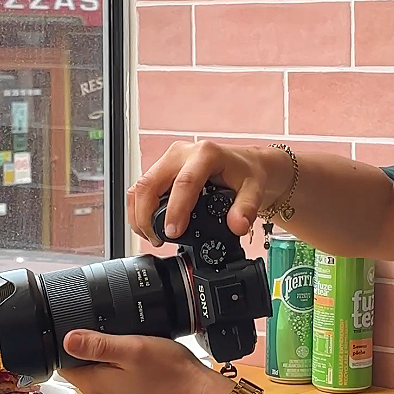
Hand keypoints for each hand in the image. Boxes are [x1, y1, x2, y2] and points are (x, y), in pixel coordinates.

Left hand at [58, 330, 233, 393]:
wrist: (199, 393)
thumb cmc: (170, 372)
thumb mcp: (132, 349)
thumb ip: (97, 345)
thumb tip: (66, 340)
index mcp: (95, 386)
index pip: (65, 364)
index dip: (69, 343)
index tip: (85, 327)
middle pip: (80, 368)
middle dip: (90, 349)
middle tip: (112, 331)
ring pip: (99, 372)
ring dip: (107, 357)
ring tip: (127, 343)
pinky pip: (115, 379)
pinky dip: (121, 366)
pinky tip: (137, 358)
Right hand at [128, 140, 292, 245]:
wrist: (244, 165)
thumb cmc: (246, 174)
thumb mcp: (254, 190)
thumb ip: (246, 209)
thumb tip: (236, 226)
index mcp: (205, 154)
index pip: (183, 183)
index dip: (175, 210)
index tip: (172, 233)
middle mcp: (182, 153)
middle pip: (150, 183)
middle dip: (147, 215)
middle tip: (157, 240)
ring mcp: (168, 159)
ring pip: (141, 185)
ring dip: (139, 214)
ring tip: (152, 237)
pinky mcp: (161, 169)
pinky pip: (142, 187)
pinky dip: (139, 208)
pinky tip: (148, 226)